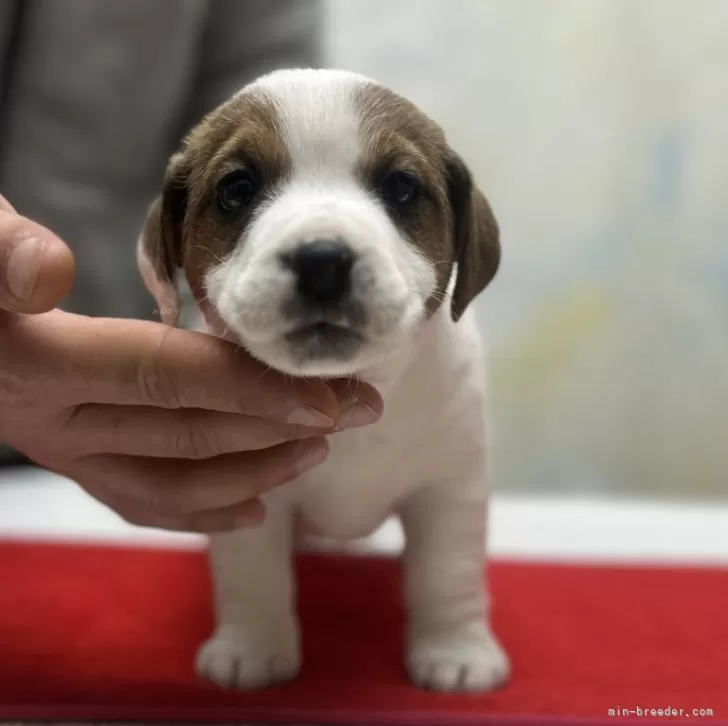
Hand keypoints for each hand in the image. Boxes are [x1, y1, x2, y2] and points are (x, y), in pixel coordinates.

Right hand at [0, 194, 381, 531]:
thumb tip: (47, 272)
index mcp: (37, 364)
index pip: (166, 376)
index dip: (251, 389)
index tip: (331, 399)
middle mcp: (51, 423)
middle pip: (187, 432)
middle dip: (283, 425)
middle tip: (361, 408)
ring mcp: (62, 452)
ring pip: (172, 481)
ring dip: (255, 469)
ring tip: (320, 450)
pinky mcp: (73, 462)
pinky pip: (142, 501)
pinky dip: (203, 509)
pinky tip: (256, 508)